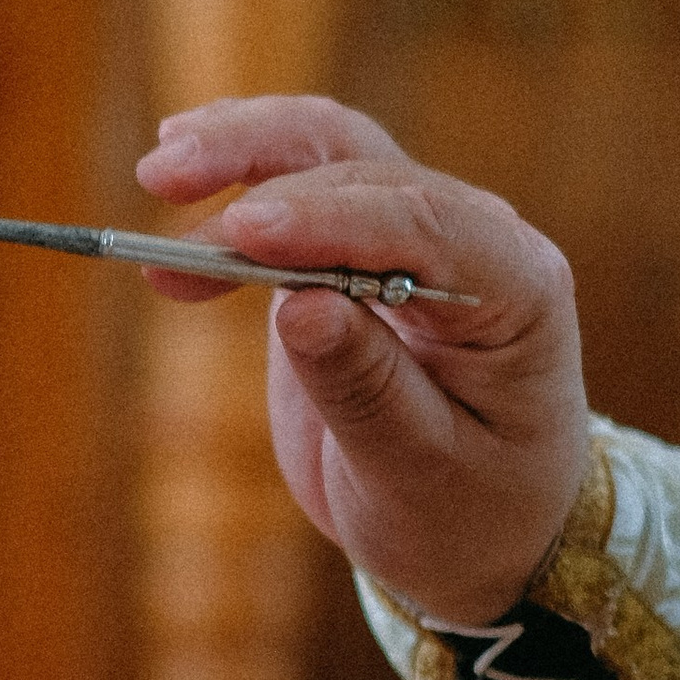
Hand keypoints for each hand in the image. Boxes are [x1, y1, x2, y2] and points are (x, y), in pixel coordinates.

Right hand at [137, 96, 590, 621]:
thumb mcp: (417, 476)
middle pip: (365, 168)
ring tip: (161, 167)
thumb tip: (298, 307)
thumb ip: (365, 390)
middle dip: (262, 173)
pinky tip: (180, 172)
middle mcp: (476, 242)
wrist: (478, 534)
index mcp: (519, 292)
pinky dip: (242, 171)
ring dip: (246, 146)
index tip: (244, 232)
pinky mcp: (358, 247)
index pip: (426, 224)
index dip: (330, 218)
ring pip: (330, 149)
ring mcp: (415, 235)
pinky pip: (302, 183)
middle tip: (162, 190)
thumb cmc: (465, 514)